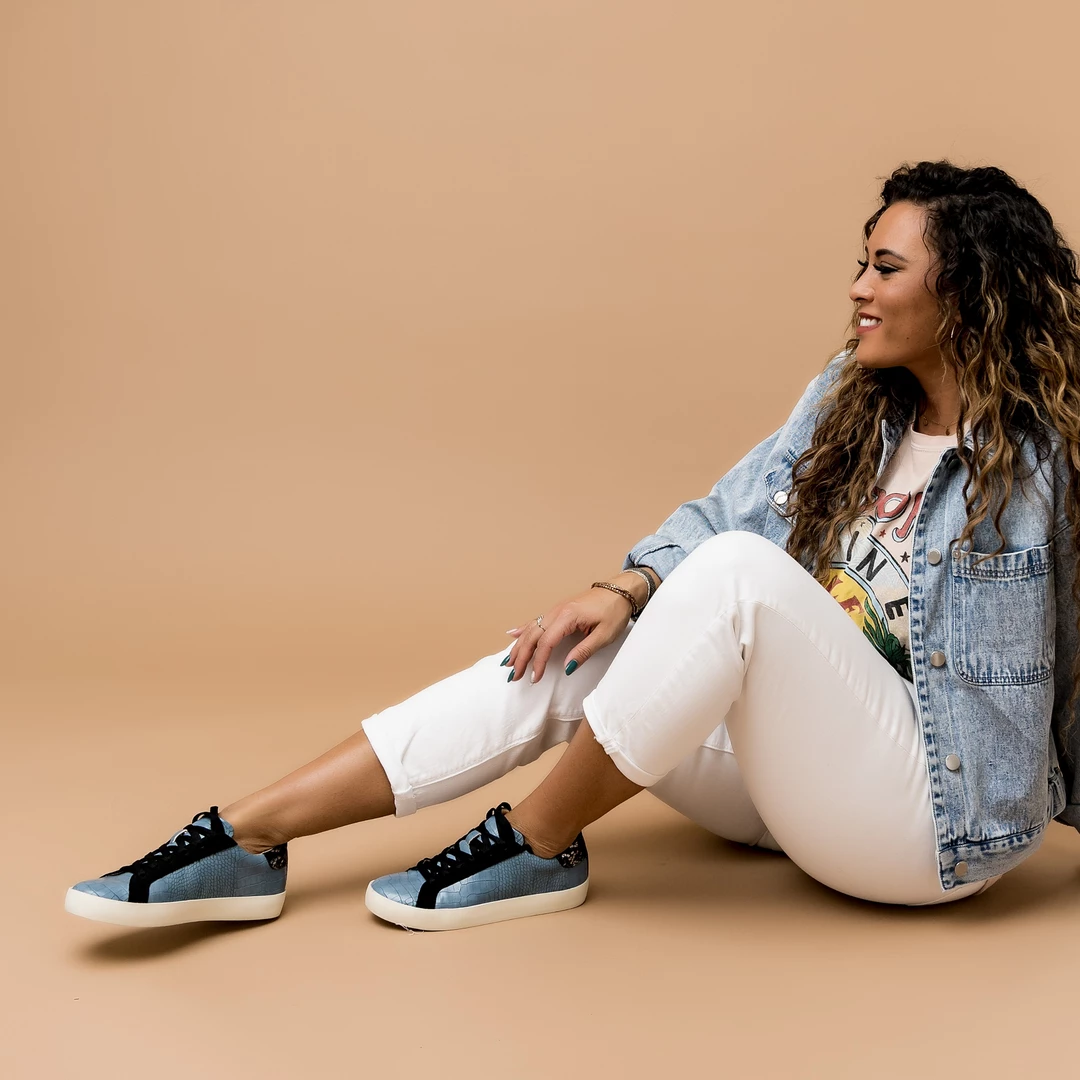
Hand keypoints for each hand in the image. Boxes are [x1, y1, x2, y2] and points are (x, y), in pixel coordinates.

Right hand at [502, 585, 634, 683]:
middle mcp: (557, 612)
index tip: (535, 678)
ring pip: (531, 629)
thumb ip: (584, 651)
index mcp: (568, 617)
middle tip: (514, 676)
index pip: (546, 643)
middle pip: (533, 636)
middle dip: (521, 657)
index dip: (538, 662)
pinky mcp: (559, 610)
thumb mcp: (604, 635)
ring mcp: (556, 609)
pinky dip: (523, 629)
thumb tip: (567, 667)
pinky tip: (512, 634)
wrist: (621, 590)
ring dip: (519, 646)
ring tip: (508, 662)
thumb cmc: (615, 610)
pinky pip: (536, 621)